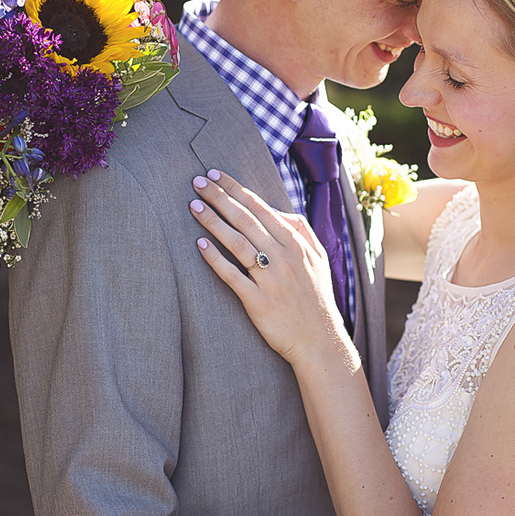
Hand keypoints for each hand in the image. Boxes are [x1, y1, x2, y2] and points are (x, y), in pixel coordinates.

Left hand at [189, 172, 353, 371]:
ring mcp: (271, 280)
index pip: (262, 209)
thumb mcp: (319, 260)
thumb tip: (278, 210)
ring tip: (194, 206)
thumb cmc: (316, 299)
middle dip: (221, 198)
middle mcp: (284, 258)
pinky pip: (233, 276)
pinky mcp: (259, 302)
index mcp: (297, 245)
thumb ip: (301, 231)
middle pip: (247, 221)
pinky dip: (216, 260)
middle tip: (198, 182)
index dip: (237, 190)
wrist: (320, 340)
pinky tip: (200, 246)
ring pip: (238, 243)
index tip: (216, 175)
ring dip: (214, 222)